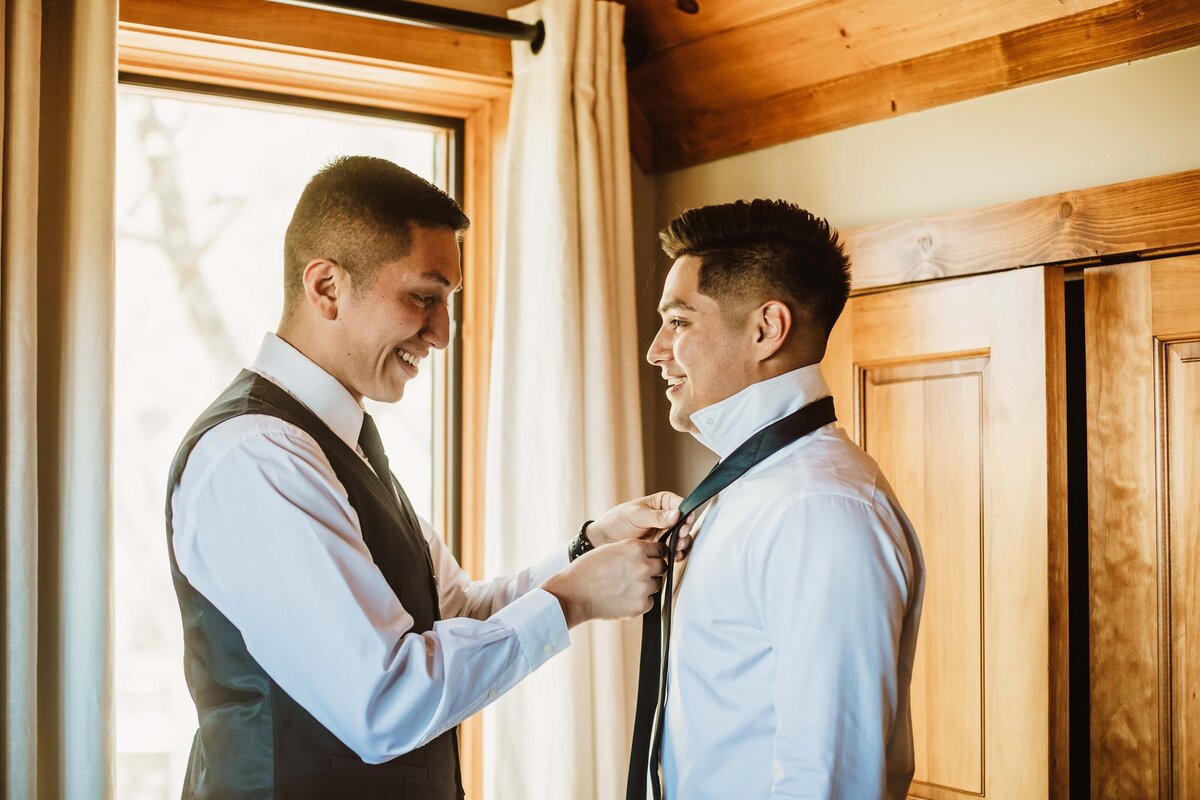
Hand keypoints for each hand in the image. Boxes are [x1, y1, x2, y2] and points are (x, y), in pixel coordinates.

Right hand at [542, 539, 667, 627]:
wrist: (574, 594)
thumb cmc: (588, 570)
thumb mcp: (610, 549)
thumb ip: (632, 550)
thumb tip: (650, 554)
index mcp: (635, 548)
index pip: (660, 549)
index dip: (655, 554)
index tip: (649, 558)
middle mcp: (643, 565)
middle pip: (662, 567)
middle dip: (653, 569)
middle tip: (635, 574)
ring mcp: (643, 586)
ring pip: (656, 585)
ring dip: (646, 586)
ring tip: (624, 587)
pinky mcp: (641, 605)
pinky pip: (650, 601)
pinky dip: (640, 601)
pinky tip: (623, 598)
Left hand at [588, 491, 693, 559]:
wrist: (605, 540)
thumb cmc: (618, 521)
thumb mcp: (636, 515)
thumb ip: (657, 517)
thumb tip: (677, 514)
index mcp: (662, 502)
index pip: (681, 505)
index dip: (685, 514)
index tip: (682, 522)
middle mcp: (667, 517)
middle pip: (685, 523)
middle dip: (684, 530)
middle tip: (679, 537)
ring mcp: (666, 533)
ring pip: (683, 538)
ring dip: (682, 543)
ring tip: (676, 547)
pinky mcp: (662, 547)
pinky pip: (675, 550)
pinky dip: (677, 554)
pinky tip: (673, 556)